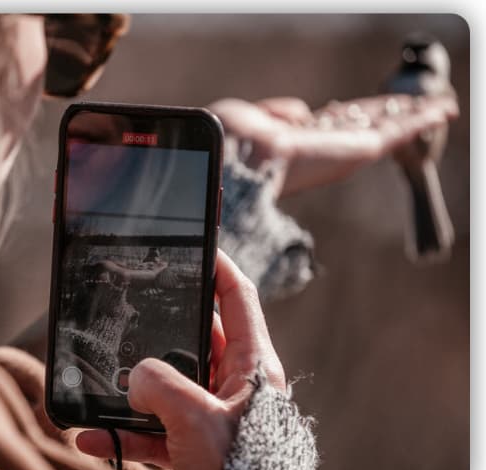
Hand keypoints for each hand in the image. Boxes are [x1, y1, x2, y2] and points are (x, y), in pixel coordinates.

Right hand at [75, 250, 284, 469]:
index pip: (238, 299)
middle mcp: (234, 388)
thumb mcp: (197, 418)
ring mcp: (212, 418)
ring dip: (130, 392)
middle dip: (159, 332)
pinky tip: (92, 438)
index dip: (218, 268)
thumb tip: (136, 378)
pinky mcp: (194, 448)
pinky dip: (123, 434)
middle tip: (131, 314)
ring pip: (167, 389)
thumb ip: (161, 384)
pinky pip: (153, 432)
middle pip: (194, 340)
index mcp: (252, 368)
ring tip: (99, 388)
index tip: (195, 247)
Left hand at [208, 94, 458, 195]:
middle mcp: (322, 150)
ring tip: (438, 108)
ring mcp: (341, 153)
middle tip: (418, 106)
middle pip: (365, 127)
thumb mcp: (249, 118)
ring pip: (386, 130)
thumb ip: (277, 112)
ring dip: (414, 117)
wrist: (236, 158)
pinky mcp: (356, 152)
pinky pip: (395, 133)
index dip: (352, 115)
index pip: (332, 127)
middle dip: (391, 115)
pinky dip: (420, 120)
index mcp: (295, 142)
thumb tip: (304, 110)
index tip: (366, 108)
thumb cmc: (231, 141)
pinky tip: (442, 111)